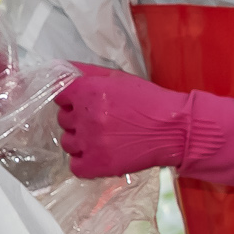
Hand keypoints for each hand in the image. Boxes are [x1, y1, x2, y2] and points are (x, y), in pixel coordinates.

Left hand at [55, 63, 189, 177]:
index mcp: (88, 91)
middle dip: (78, 120)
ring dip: (81, 141)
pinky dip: (84, 162)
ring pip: (68, 143)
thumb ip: (87, 72)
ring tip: (102, 139)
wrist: (173, 129)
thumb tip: (60, 68)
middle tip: (101, 121)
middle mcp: (85, 116)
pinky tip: (100, 155)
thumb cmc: (149, 101)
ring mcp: (90, 142)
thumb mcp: (118, 78)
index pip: (59, 95)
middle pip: (63, 119)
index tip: (84, 103)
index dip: (72, 99)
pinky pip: (75, 166)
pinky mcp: (97, 165)